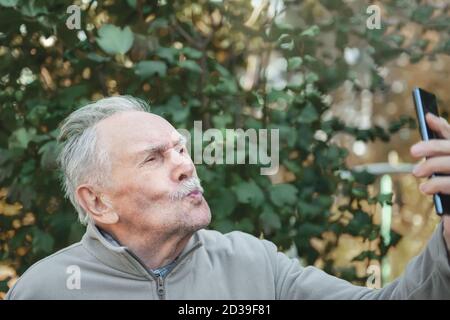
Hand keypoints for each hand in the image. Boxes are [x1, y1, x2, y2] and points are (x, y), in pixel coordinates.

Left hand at [410, 113, 449, 251]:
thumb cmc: (448, 186)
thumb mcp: (442, 170)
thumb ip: (436, 155)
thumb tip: (425, 125)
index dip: (441, 126)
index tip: (427, 117)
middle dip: (432, 146)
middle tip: (412, 151)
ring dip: (434, 168)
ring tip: (417, 176)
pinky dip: (439, 185)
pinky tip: (426, 189)